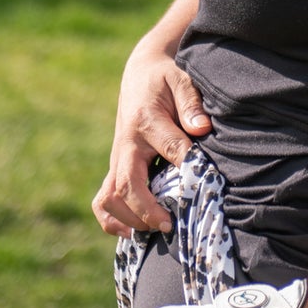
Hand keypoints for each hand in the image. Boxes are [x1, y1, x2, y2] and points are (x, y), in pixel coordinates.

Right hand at [92, 42, 209, 238]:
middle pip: (127, 183)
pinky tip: (131, 233)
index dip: (188, 166)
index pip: (169, 148)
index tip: (205, 184)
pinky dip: (110, 220)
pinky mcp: (115, 167)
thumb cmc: (164, 79)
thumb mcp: (180, 80)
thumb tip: (202, 128)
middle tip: (170, 225)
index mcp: (146, 119)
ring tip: (154, 230)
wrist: (140, 74)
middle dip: (146, 209)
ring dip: (128, 218)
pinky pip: (103, 199)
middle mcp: (126, 142)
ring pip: (110, 196)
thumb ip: (191, 104)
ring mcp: (117, 157)